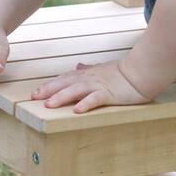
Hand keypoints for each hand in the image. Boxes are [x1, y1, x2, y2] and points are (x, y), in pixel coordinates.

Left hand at [31, 60, 151, 113]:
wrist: (141, 72)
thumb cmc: (123, 73)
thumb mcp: (103, 69)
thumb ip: (89, 68)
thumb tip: (78, 65)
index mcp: (87, 74)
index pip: (64, 79)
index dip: (50, 85)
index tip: (36, 92)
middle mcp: (89, 78)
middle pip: (65, 83)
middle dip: (49, 90)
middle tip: (34, 97)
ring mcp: (99, 85)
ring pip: (76, 90)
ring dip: (61, 96)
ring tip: (48, 105)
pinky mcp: (109, 94)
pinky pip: (95, 99)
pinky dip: (85, 104)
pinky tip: (76, 110)